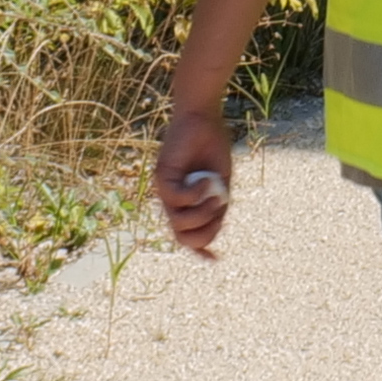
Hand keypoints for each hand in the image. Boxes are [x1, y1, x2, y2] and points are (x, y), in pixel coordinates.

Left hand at [152, 97, 236, 258]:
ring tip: (215, 195)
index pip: (188, 236)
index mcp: (188, 205)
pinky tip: (208, 181)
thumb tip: (213, 237)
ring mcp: (165, 192)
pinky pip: (178, 200)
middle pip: (183, 237)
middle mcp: (173, 203)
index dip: (201, 251)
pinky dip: (196, 194)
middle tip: (219, 211)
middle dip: (205, 233)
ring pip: (179, 223)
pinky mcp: (161, 179)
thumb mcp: (220, 186)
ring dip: (203, 213)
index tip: (216, 260)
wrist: (204, 120)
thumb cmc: (212, 149)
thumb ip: (216, 210)